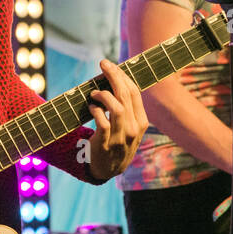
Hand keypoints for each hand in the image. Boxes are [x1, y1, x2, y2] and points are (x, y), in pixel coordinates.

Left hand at [85, 59, 149, 181]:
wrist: (108, 169)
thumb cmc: (116, 141)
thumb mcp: (127, 126)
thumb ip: (124, 107)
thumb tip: (113, 81)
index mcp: (141, 121)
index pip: (134, 92)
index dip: (123, 76)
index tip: (111, 65)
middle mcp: (134, 128)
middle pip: (125, 96)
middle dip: (114, 76)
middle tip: (103, 64)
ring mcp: (121, 138)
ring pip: (117, 108)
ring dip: (104, 95)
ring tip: (94, 93)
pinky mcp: (106, 144)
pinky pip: (102, 122)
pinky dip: (96, 110)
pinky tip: (91, 107)